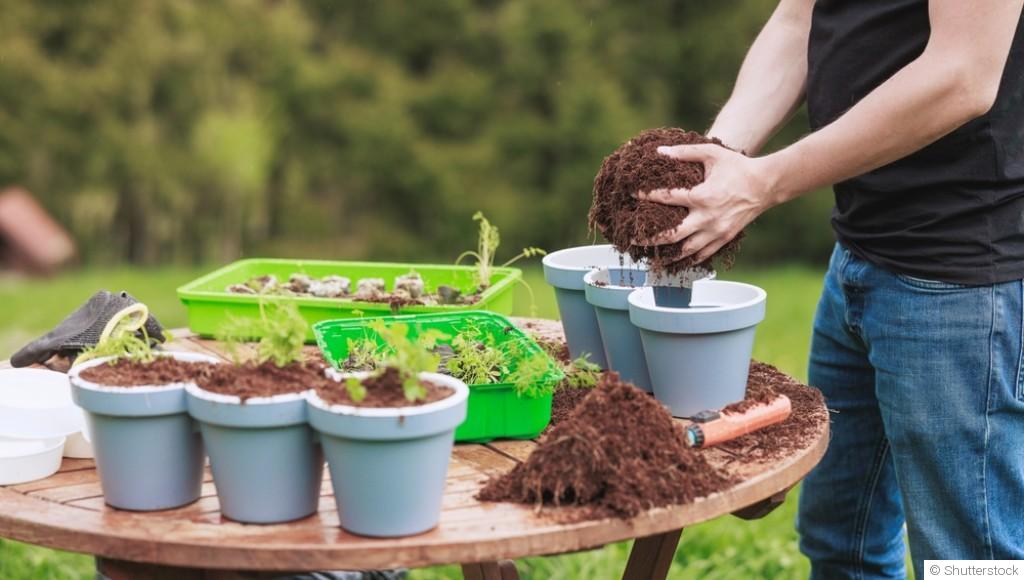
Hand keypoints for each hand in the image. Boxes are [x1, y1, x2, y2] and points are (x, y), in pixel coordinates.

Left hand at [633, 144, 776, 262]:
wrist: (766, 184)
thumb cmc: (737, 166)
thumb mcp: (712, 153)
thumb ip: (685, 153)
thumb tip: (661, 152)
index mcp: (702, 196)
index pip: (668, 197)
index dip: (648, 196)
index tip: (634, 196)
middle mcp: (708, 217)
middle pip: (673, 234)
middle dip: (651, 238)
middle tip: (634, 238)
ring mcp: (717, 231)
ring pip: (687, 250)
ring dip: (668, 254)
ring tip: (652, 256)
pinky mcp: (724, 238)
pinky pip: (703, 254)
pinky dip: (689, 259)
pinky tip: (677, 259)